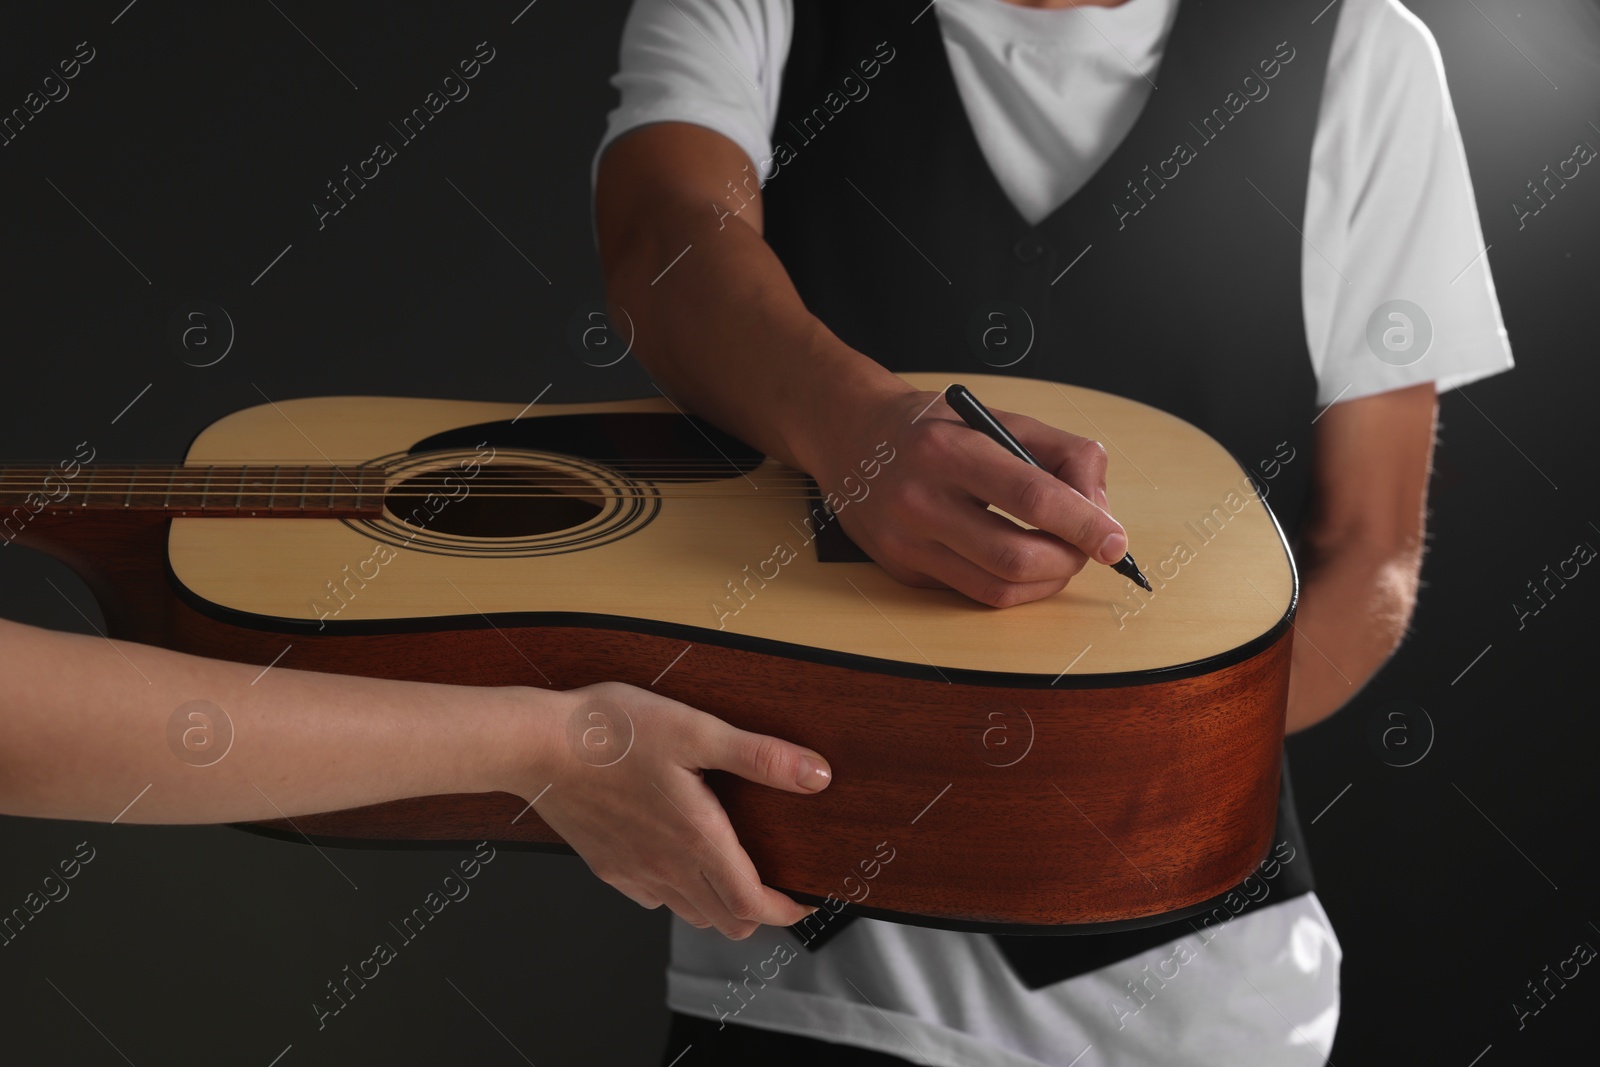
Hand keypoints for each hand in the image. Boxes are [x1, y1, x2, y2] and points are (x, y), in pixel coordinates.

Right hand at [525, 681, 831, 939]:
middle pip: (725, 921)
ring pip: (688, 914)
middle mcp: (667, 867)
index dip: (785, 911)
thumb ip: (760, 756)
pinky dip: (675, 894)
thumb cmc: (613, 733)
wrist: (536, 745)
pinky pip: (650, 899)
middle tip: (773, 889)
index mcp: (696, 840)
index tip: (802, 902)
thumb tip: (816, 775)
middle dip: (756, 913)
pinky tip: (676, 861)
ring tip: (731, 877)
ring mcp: (634, 872)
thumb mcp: (697, 731)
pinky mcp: (607, 866)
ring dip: (718, 907)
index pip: (752, 905)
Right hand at [807, 386, 1127, 607]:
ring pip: (997, 588)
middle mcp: (918, 499)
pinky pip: (974, 592)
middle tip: (1087, 548)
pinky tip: (1021, 561)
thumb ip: (1060, 453)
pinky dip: (1012, 584)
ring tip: (1059, 555)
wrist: (848, 436)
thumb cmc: (930, 427)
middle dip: (1068, 560)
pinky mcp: (902, 571)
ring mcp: (905, 542)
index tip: (1115, 540)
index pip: (1030, 496)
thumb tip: (1099, 509)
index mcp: (947, 450)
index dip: (1082, 524)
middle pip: (1015, 556)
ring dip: (1046, 581)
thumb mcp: (995, 417)